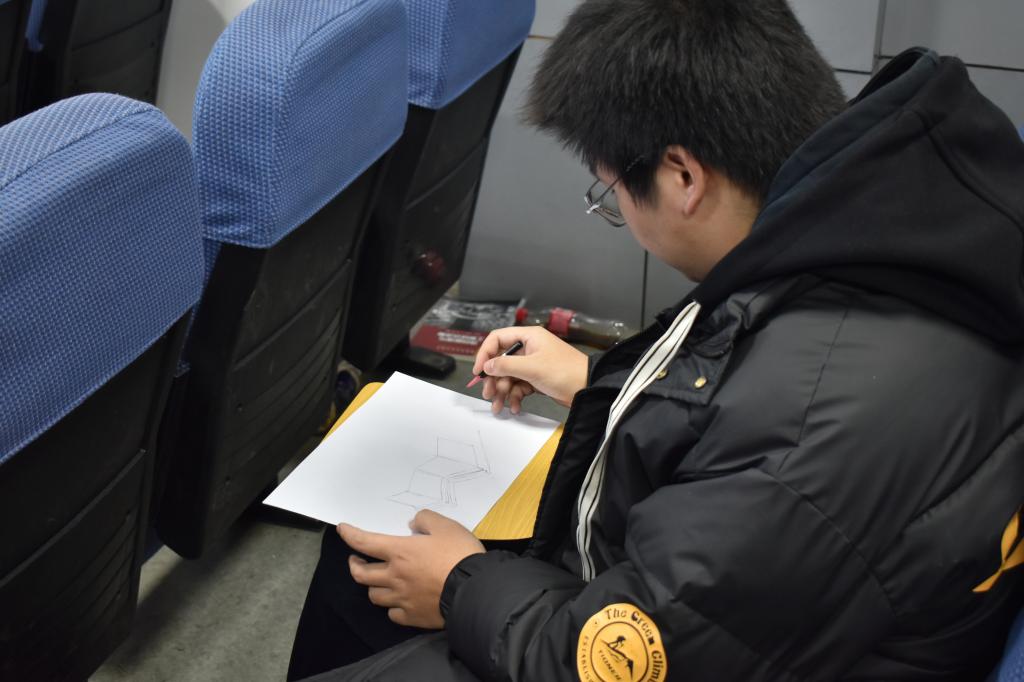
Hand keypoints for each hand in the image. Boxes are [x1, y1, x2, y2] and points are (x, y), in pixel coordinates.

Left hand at [340, 510, 484, 628]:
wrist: (475, 591)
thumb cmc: (459, 555)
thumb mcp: (446, 526)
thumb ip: (426, 519)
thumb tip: (413, 524)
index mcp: (399, 552)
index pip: (365, 542)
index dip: (350, 535)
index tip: (342, 530)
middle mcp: (394, 577)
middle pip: (361, 575)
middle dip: (354, 565)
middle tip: (356, 560)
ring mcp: (402, 599)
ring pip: (374, 596)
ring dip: (372, 586)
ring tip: (378, 581)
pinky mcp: (413, 617)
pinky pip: (393, 614)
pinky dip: (391, 607)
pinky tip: (398, 602)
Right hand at [472, 326, 587, 413]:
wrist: (588, 388)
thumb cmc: (565, 372)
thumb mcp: (532, 367)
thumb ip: (506, 365)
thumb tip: (487, 366)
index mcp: (529, 337)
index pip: (498, 339)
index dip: (485, 354)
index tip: (479, 371)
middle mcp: (529, 348)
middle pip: (501, 361)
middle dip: (494, 379)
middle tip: (487, 394)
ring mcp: (533, 365)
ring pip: (509, 377)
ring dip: (502, 392)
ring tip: (498, 406)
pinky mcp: (537, 379)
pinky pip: (519, 387)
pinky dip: (515, 397)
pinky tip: (515, 407)